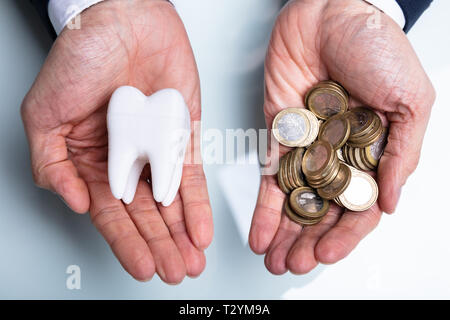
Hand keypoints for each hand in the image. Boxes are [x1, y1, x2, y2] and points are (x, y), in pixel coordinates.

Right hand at [21, 0, 212, 282]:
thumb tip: (73, 203)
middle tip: (174, 270)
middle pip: (145, 213)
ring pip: (171, 201)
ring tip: (191, 260)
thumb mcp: (45, 114)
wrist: (123, 20)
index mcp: (90, 161)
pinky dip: (197, 203)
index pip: (110, 213)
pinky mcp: (182, 135)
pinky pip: (192, 175)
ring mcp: (155, 149)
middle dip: (160, 244)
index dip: (126, 242)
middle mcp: (125, 160)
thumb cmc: (81, 58)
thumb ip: (53, 164)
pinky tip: (201, 229)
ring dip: (181, 233)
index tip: (142, 267)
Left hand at [249, 0, 434, 274]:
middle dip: (309, 242)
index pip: (360, 206)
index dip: (345, 235)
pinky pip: (272, 179)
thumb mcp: (410, 100)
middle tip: (293, 266)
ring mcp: (308, 150)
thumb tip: (389, 204)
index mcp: (375, 154)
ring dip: (286, 235)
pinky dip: (266, 209)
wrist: (329, 13)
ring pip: (296, 203)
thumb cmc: (375, 49)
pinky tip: (261, 235)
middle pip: (324, 212)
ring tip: (274, 262)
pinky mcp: (279, 138)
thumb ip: (401, 154)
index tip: (326, 254)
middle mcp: (341, 158)